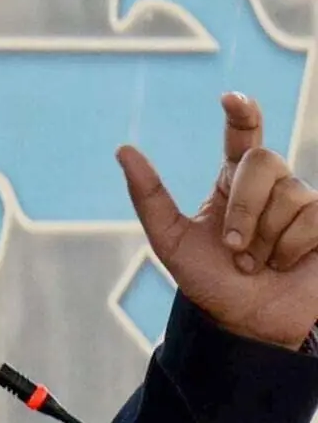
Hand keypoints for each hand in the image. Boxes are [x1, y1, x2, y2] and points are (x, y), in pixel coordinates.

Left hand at [117, 92, 317, 350]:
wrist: (245, 323)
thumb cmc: (209, 282)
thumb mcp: (169, 240)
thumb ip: (148, 195)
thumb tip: (123, 149)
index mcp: (232, 182)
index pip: (243, 133)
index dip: (242, 111)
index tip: (231, 99)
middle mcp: (270, 185)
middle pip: (262, 161)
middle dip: (243, 208)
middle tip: (233, 248)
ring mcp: (302, 203)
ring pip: (289, 192)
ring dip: (265, 236)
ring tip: (255, 263)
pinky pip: (312, 219)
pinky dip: (290, 248)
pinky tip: (283, 265)